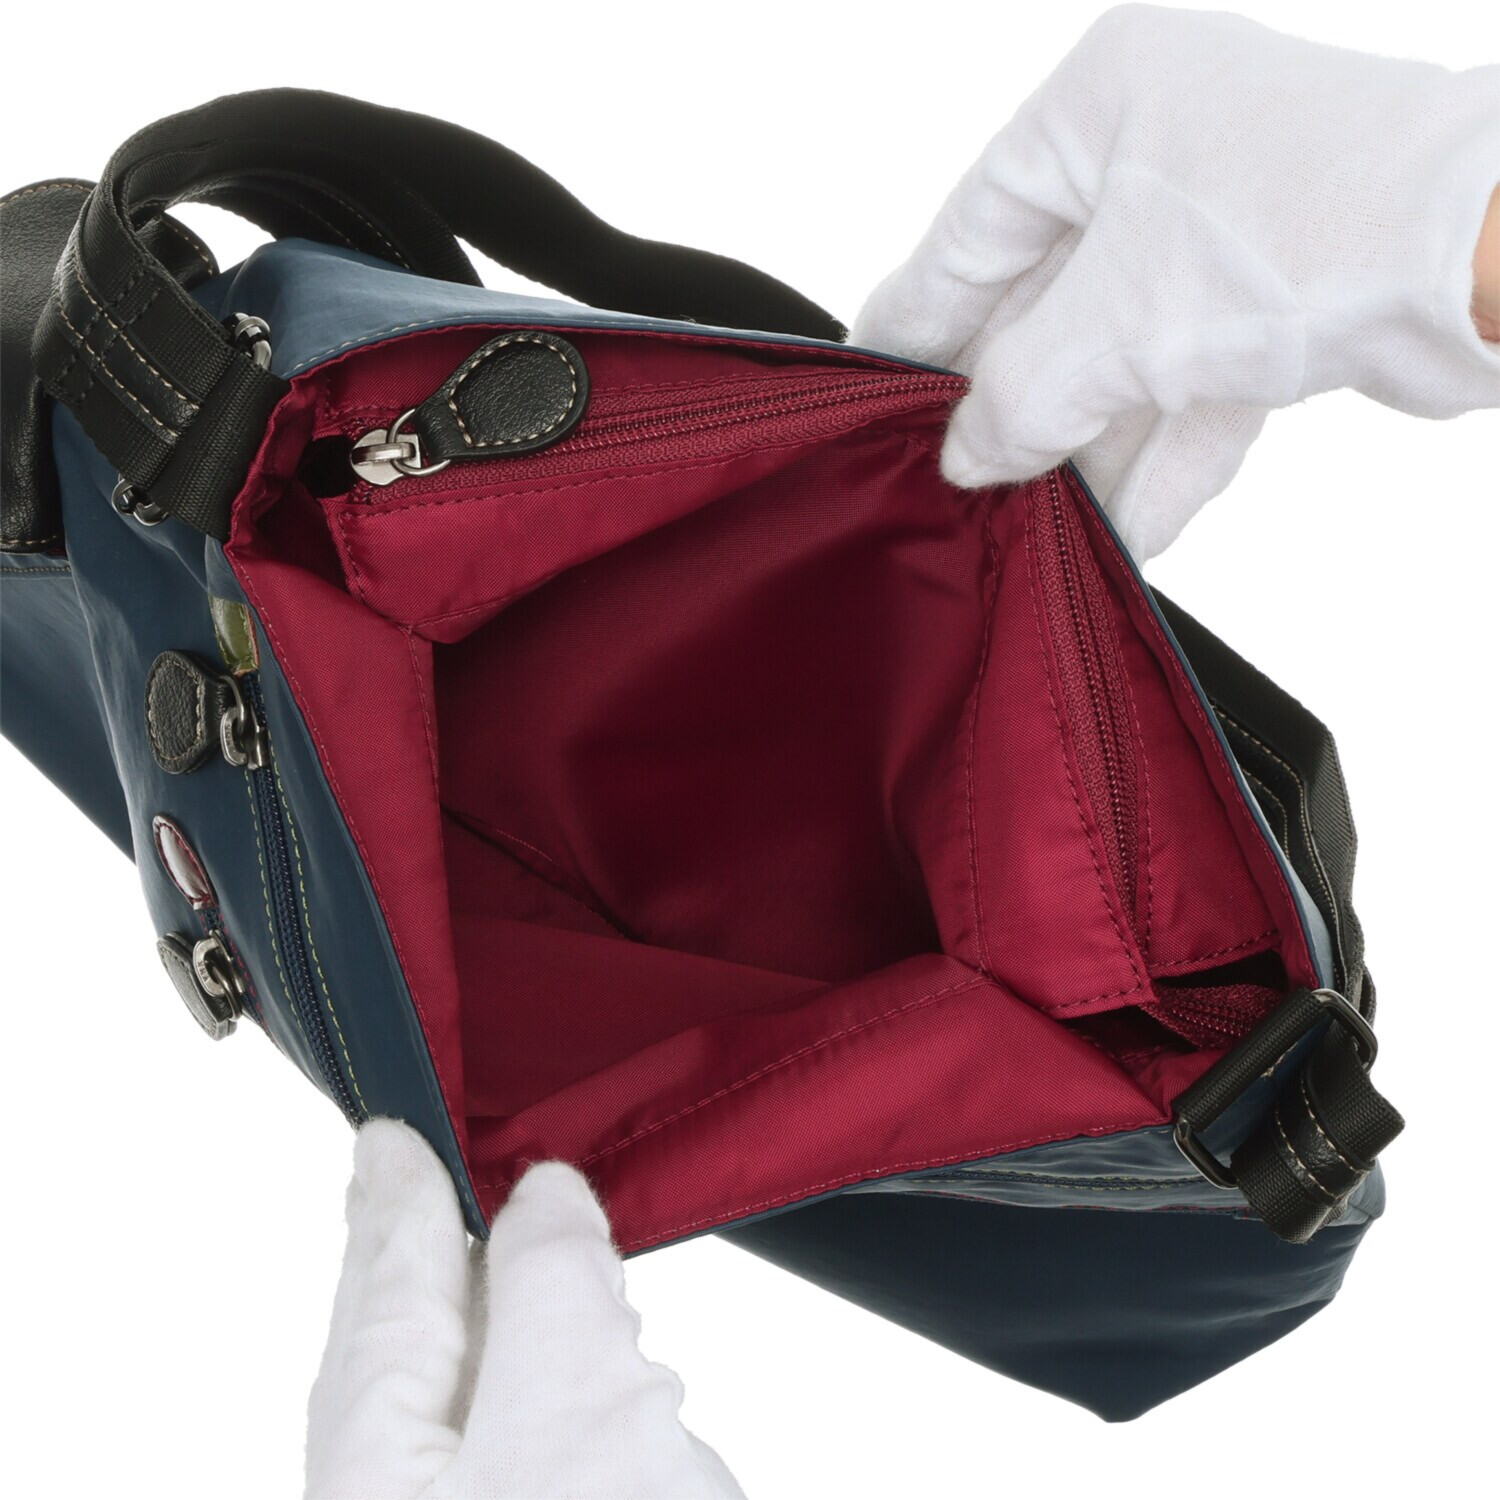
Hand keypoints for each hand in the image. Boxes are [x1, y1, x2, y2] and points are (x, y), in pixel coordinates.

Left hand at [304, 1120, 743, 1499]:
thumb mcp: (573, 1406)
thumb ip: (549, 1283)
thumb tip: (543, 1196)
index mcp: (376, 1471)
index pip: (385, 1301)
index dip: (396, 1203)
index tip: (387, 1137)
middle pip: (409, 1353)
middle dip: (412, 1252)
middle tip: (393, 1173)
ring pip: (473, 1400)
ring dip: (486, 1310)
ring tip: (480, 1246)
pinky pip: (534, 1439)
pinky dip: (546, 1374)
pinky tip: (572, 1358)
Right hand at [854, 5, 1499, 559]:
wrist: (1497, 254)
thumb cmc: (1310, 227)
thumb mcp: (1117, 320)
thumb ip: (1021, 392)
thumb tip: (965, 453)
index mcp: (1105, 106)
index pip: (972, 228)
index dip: (918, 316)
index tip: (871, 379)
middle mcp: (1162, 155)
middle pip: (1046, 302)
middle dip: (1007, 402)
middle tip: (948, 475)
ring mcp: (1224, 230)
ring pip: (1120, 356)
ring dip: (1081, 446)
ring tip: (1023, 520)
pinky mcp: (1280, 301)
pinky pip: (1191, 391)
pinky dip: (1160, 460)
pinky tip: (1121, 532)